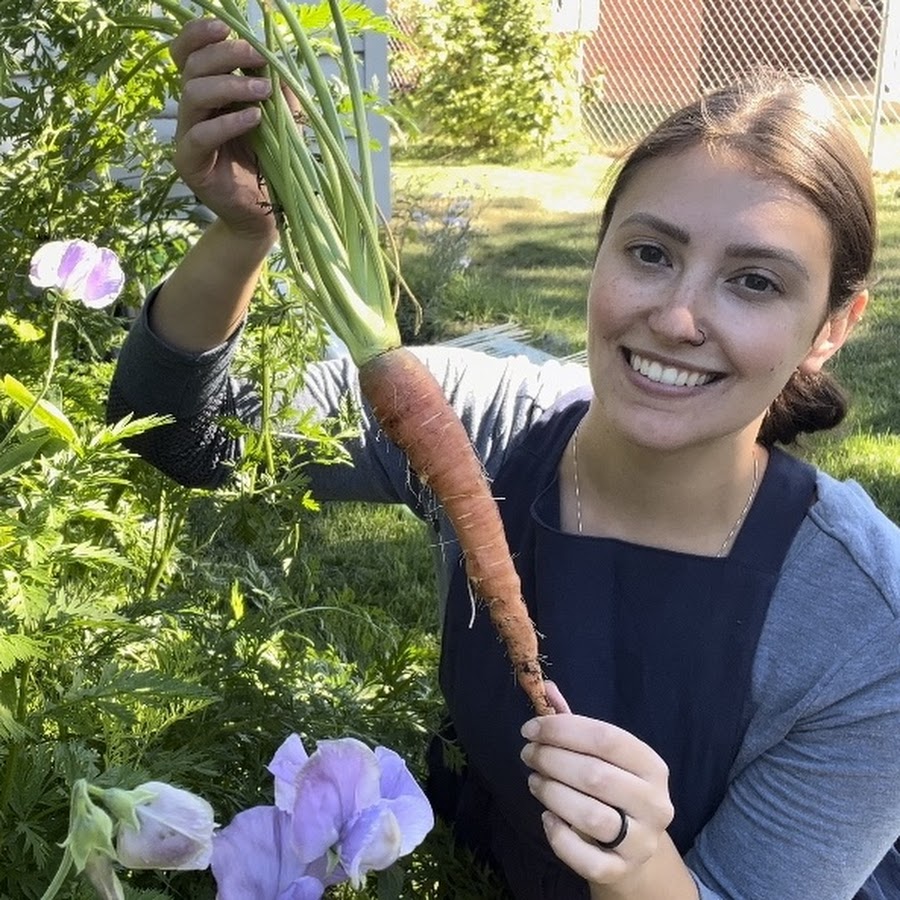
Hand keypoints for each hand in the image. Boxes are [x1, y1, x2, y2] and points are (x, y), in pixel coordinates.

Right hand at [168, 19, 276, 242]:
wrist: (265, 212)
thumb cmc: (271, 161)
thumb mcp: (279, 116)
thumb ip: (275, 85)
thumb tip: (274, 53)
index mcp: (208, 92)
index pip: (186, 53)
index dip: (198, 35)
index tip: (225, 28)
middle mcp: (192, 110)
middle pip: (191, 67)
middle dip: (224, 55)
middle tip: (257, 56)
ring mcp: (187, 135)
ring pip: (193, 94)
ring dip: (230, 86)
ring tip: (263, 92)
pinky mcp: (190, 162)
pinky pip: (199, 135)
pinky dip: (227, 123)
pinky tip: (253, 119)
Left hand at [520, 686, 674, 887]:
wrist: (633, 852)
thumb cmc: (613, 792)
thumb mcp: (602, 757)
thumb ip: (575, 725)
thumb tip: (546, 688)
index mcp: (652, 766)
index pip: (607, 738)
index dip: (563, 730)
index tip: (531, 729)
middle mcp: (654, 804)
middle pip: (596, 775)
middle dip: (552, 760)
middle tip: (527, 754)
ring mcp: (641, 841)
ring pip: (592, 816)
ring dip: (552, 794)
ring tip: (534, 781)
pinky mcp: (621, 871)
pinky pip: (587, 858)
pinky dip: (560, 837)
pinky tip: (547, 818)